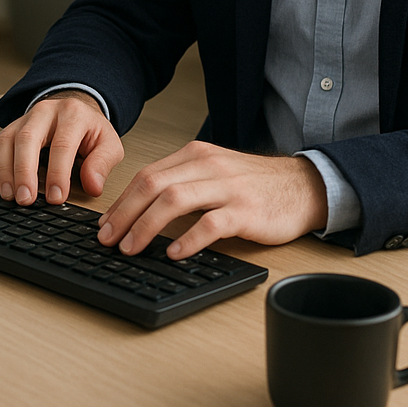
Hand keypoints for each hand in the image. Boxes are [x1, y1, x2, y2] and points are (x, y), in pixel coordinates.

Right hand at [0, 91, 124, 204]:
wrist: (76, 109)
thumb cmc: (91, 131)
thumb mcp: (108, 144)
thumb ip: (102, 164)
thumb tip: (92, 186)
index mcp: (73, 114)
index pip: (62, 144)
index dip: (58, 173)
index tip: (56, 198)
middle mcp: (45, 112)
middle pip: (28, 137)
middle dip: (24, 171)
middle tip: (25, 199)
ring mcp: (24, 118)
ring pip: (6, 140)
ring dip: (5, 170)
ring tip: (9, 196)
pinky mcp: (10, 128)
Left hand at [96, 141, 327, 258]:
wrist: (302, 186)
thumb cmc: (255, 184)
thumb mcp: (213, 172)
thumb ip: (182, 183)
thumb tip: (140, 209)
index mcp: (195, 155)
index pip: (147, 174)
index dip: (121, 200)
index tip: (105, 224)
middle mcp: (207, 166)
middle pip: (153, 185)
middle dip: (124, 213)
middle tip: (107, 239)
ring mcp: (227, 186)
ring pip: (175, 200)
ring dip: (146, 226)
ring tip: (131, 248)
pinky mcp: (245, 210)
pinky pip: (210, 223)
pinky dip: (188, 239)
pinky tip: (173, 253)